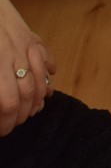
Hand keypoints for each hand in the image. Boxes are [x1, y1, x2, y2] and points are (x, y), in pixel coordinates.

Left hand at [0, 0, 54, 135]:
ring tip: (29, 111)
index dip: (5, 123)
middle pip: (27, 95)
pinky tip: (45, 86)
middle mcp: (15, 57)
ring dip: (37, 101)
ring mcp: (27, 45)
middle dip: (21, 116)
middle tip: (12, 124)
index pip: (8, 103)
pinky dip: (49, 76)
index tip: (1, 131)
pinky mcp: (32, 36)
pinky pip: (47, 58)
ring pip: (41, 80)